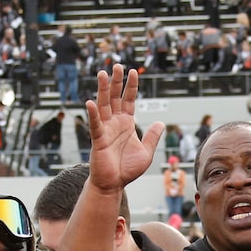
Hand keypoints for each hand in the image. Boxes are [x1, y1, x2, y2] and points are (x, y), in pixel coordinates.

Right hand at [86, 65, 164, 193]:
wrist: (114, 185)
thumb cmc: (127, 170)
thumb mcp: (146, 152)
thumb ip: (152, 136)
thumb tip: (160, 122)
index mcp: (126, 124)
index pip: (129, 100)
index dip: (131, 86)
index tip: (133, 71)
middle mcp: (115, 123)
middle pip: (114, 98)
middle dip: (116, 82)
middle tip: (116, 65)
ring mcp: (105, 130)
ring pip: (103, 106)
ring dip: (102, 90)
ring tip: (102, 74)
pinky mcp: (98, 140)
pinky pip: (95, 125)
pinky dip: (93, 114)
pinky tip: (90, 102)